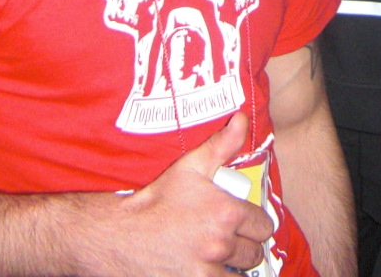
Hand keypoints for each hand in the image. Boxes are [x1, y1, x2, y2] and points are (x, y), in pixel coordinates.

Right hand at [93, 113, 273, 275]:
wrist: (117, 234)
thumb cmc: (154, 200)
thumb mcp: (189, 167)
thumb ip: (222, 145)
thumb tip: (242, 119)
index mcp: (226, 214)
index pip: (263, 226)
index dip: (255, 224)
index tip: (244, 224)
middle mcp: (220, 245)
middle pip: (254, 254)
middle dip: (245, 247)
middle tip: (230, 241)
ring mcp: (206, 273)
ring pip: (240, 276)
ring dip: (233, 268)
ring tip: (218, 258)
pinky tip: (204, 270)